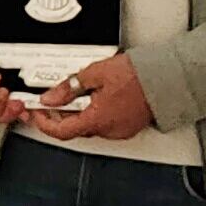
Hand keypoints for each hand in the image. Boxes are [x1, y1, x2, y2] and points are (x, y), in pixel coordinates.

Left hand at [18, 51, 154, 143]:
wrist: (168, 77)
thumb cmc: (138, 75)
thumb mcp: (94, 74)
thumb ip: (68, 88)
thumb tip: (50, 98)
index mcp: (97, 120)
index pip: (61, 132)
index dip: (44, 123)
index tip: (37, 113)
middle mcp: (109, 130)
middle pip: (75, 129)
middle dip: (60, 116)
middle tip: (51, 101)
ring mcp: (121, 130)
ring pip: (90, 127)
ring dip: (78, 115)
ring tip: (73, 96)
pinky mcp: (130, 126)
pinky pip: (105, 124)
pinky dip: (94, 114)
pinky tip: (94, 100)